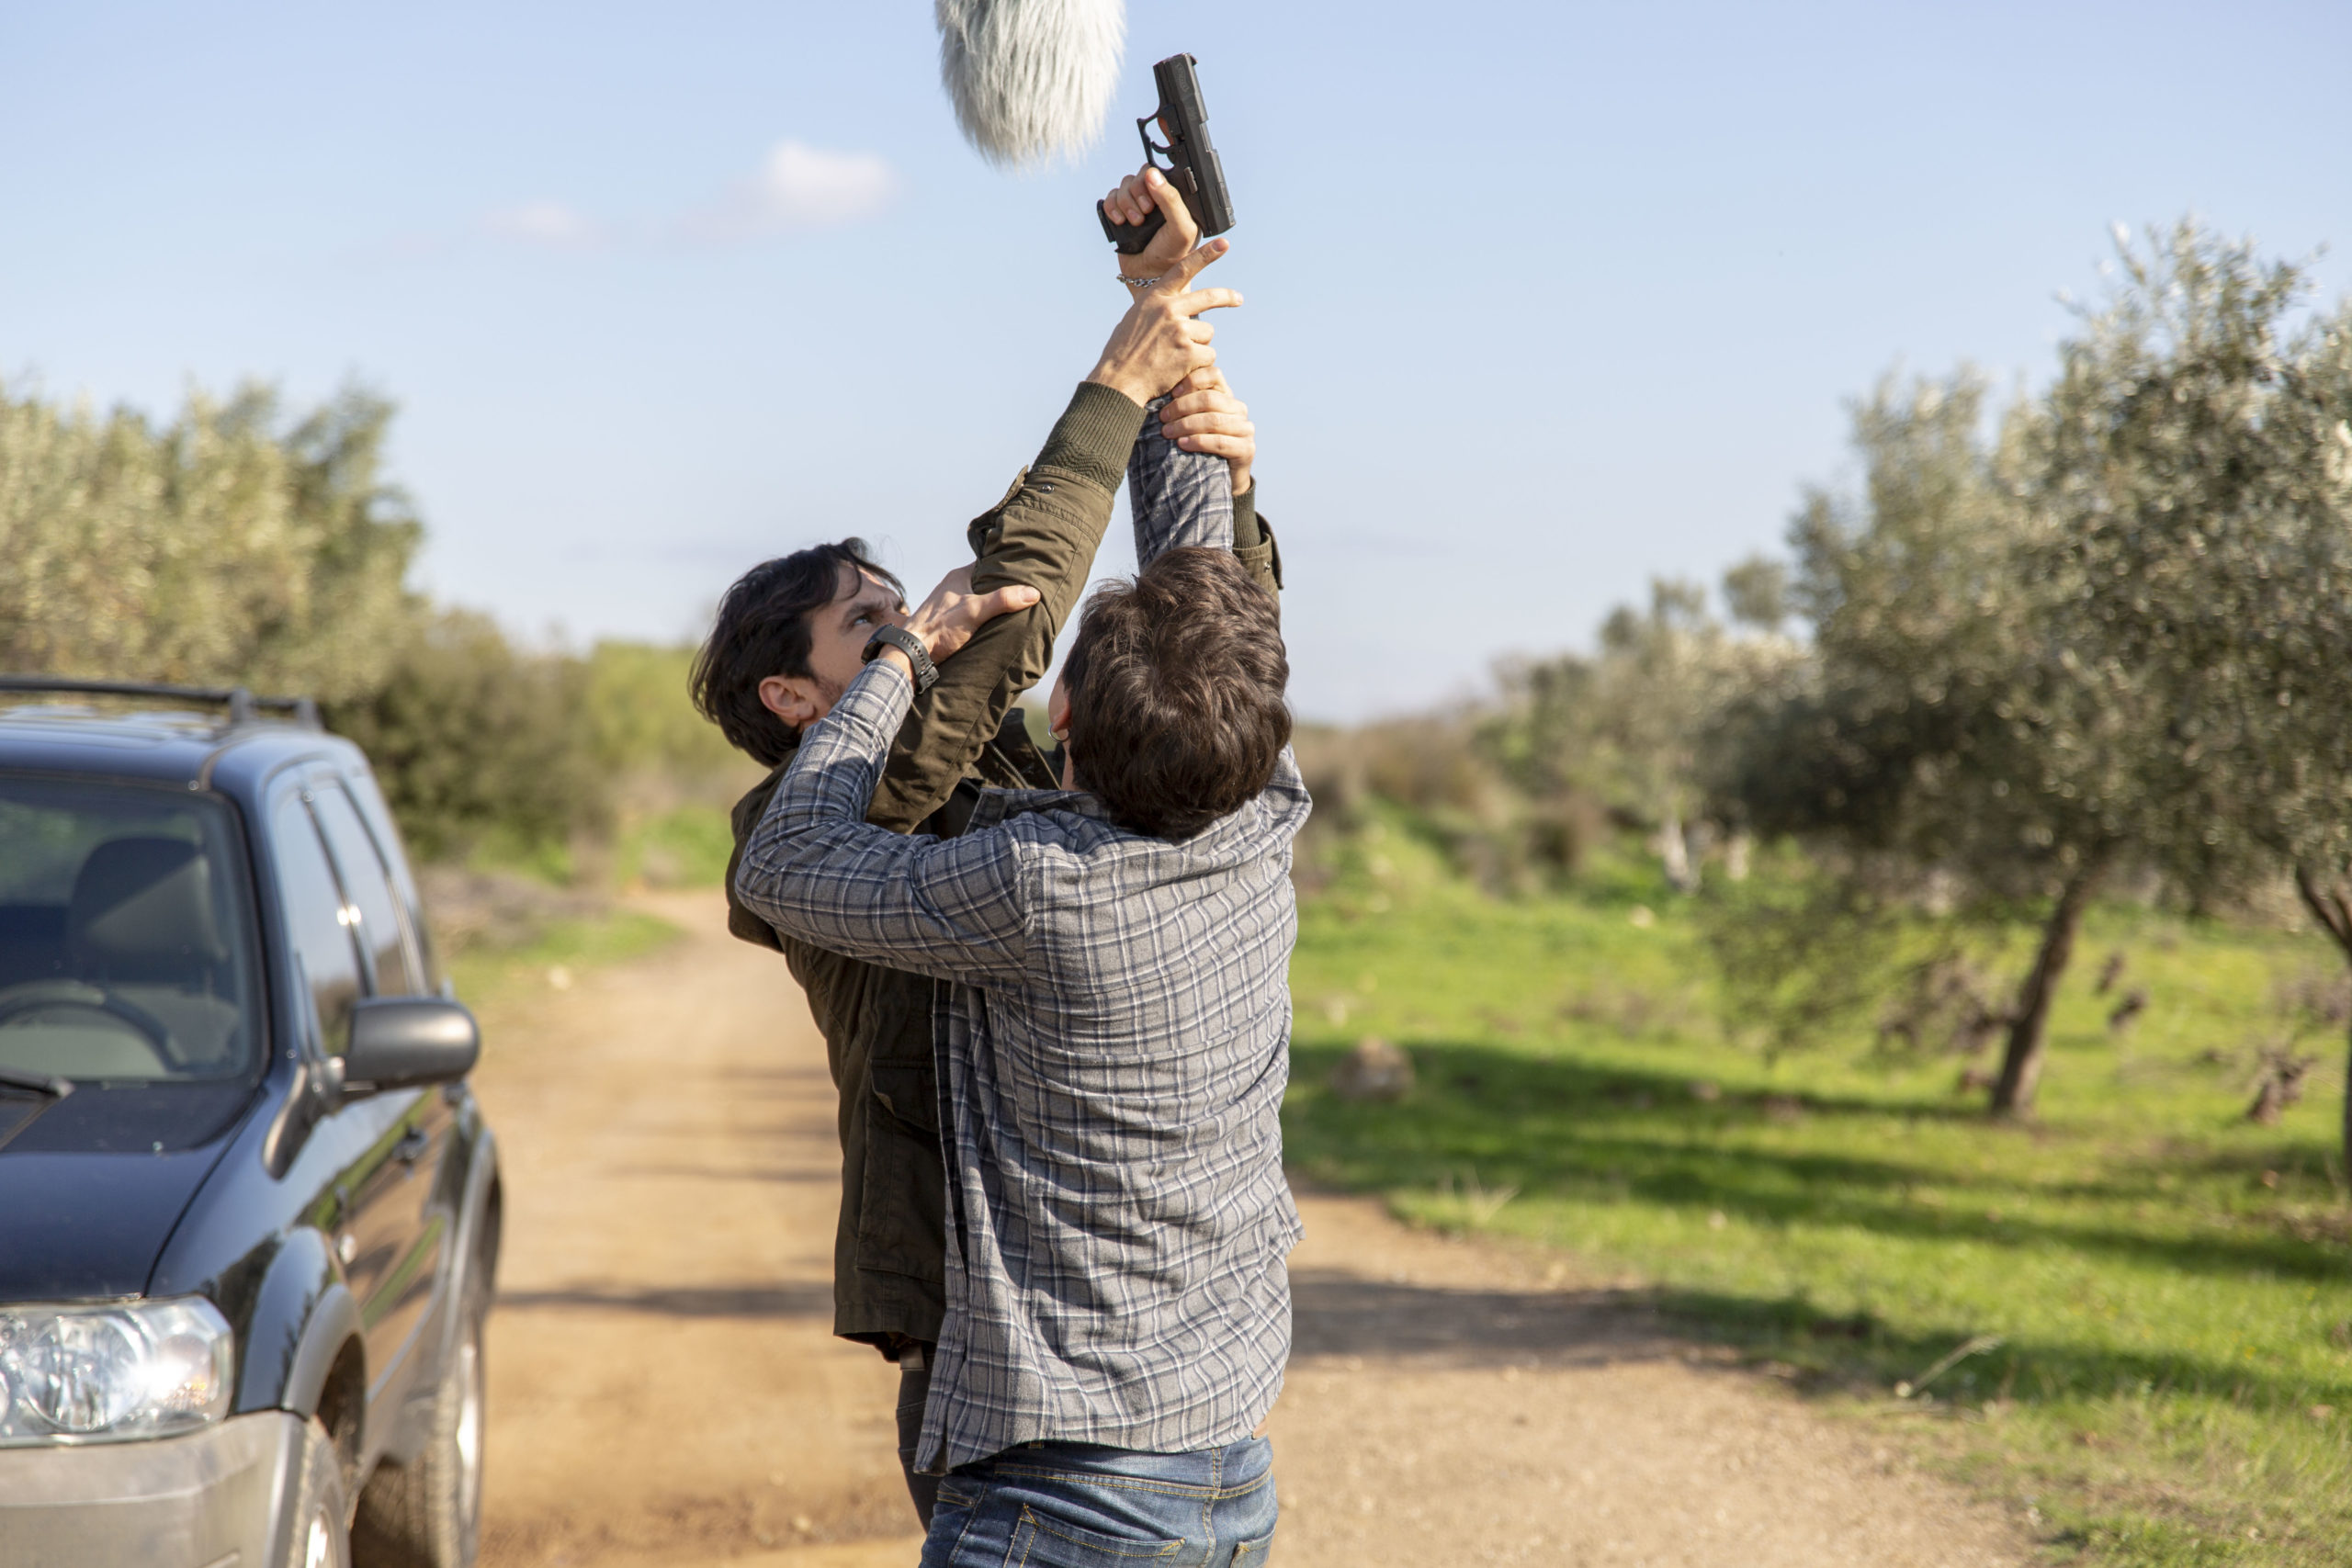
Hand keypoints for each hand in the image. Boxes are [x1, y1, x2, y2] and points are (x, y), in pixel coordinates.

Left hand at [874, 567, 1039, 682]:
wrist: (912, 653)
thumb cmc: (939, 629)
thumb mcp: (974, 611)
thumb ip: (1002, 600)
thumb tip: (1033, 592)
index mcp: (959, 577)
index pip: (988, 563)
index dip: (1006, 565)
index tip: (1026, 569)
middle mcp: (953, 587)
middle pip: (984, 582)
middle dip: (1002, 586)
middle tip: (1026, 589)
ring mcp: (950, 604)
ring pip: (978, 598)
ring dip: (993, 603)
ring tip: (1016, 606)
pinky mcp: (949, 621)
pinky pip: (972, 613)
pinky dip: (984, 616)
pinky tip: (995, 624)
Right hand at [1086, 239, 1240, 406]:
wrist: (1117, 381)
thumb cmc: (1122, 353)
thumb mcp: (1134, 319)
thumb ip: (1156, 310)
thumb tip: (1176, 308)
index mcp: (1154, 298)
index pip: (1183, 269)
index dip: (1205, 255)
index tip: (1223, 244)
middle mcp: (1168, 309)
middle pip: (1209, 297)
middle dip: (1227, 298)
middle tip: (1238, 299)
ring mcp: (1180, 330)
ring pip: (1207, 333)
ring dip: (1199, 346)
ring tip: (1175, 358)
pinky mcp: (1189, 352)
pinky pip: (1208, 355)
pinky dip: (1198, 364)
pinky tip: (1180, 370)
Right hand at [1100, 163, 1198, 282]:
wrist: (1150, 277)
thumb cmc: (1173, 255)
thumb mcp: (1181, 227)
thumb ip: (1171, 199)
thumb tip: (1152, 174)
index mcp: (1175, 197)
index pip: (1160, 173)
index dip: (1153, 181)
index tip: (1153, 201)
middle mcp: (1156, 197)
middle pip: (1139, 176)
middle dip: (1138, 194)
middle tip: (1145, 213)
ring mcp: (1137, 204)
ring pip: (1124, 185)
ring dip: (1126, 203)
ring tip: (1135, 223)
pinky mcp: (1121, 212)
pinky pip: (1110, 197)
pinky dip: (1112, 207)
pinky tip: (1121, 221)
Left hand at [1157, 366, 1254, 495]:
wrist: (1222, 477)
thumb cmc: (1200, 444)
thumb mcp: (1192, 420)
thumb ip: (1185, 403)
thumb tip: (1158, 387)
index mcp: (1227, 395)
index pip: (1214, 375)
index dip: (1191, 380)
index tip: (1171, 393)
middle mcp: (1239, 409)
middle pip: (1210, 399)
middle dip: (1182, 407)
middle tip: (1162, 418)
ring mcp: (1245, 429)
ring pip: (1214, 420)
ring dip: (1186, 425)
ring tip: (1167, 432)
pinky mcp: (1247, 449)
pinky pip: (1220, 442)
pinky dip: (1198, 442)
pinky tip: (1182, 444)